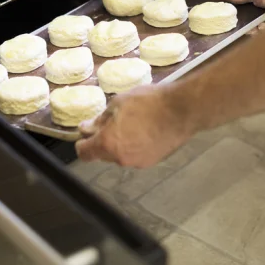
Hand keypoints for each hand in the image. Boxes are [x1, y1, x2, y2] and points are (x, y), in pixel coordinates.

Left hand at [75, 85, 192, 167]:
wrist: (182, 110)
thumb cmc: (149, 102)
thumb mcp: (119, 103)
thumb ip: (100, 119)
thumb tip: (87, 128)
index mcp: (108, 143)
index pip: (84, 153)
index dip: (82, 143)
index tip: (87, 134)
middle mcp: (121, 158)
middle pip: (103, 154)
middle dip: (104, 140)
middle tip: (113, 122)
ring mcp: (138, 162)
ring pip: (120, 155)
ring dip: (121, 143)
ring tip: (133, 124)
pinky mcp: (153, 161)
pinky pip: (136, 155)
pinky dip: (136, 146)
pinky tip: (145, 131)